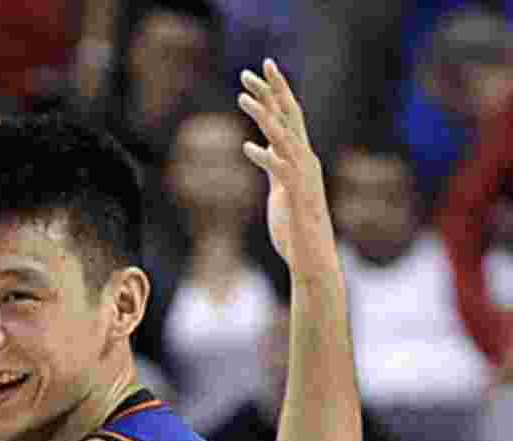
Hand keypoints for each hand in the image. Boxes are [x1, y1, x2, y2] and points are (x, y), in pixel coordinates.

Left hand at [238, 59, 336, 277]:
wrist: (312, 260)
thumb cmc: (295, 230)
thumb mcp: (281, 190)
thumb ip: (274, 166)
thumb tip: (263, 145)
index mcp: (302, 158)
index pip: (290, 116)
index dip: (277, 91)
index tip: (263, 68)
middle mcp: (306, 161)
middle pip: (289, 116)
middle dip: (271, 90)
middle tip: (252, 69)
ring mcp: (303, 177)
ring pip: (283, 137)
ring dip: (263, 116)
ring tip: (242, 98)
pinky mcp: (297, 196)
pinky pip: (280, 170)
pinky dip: (264, 157)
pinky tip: (247, 147)